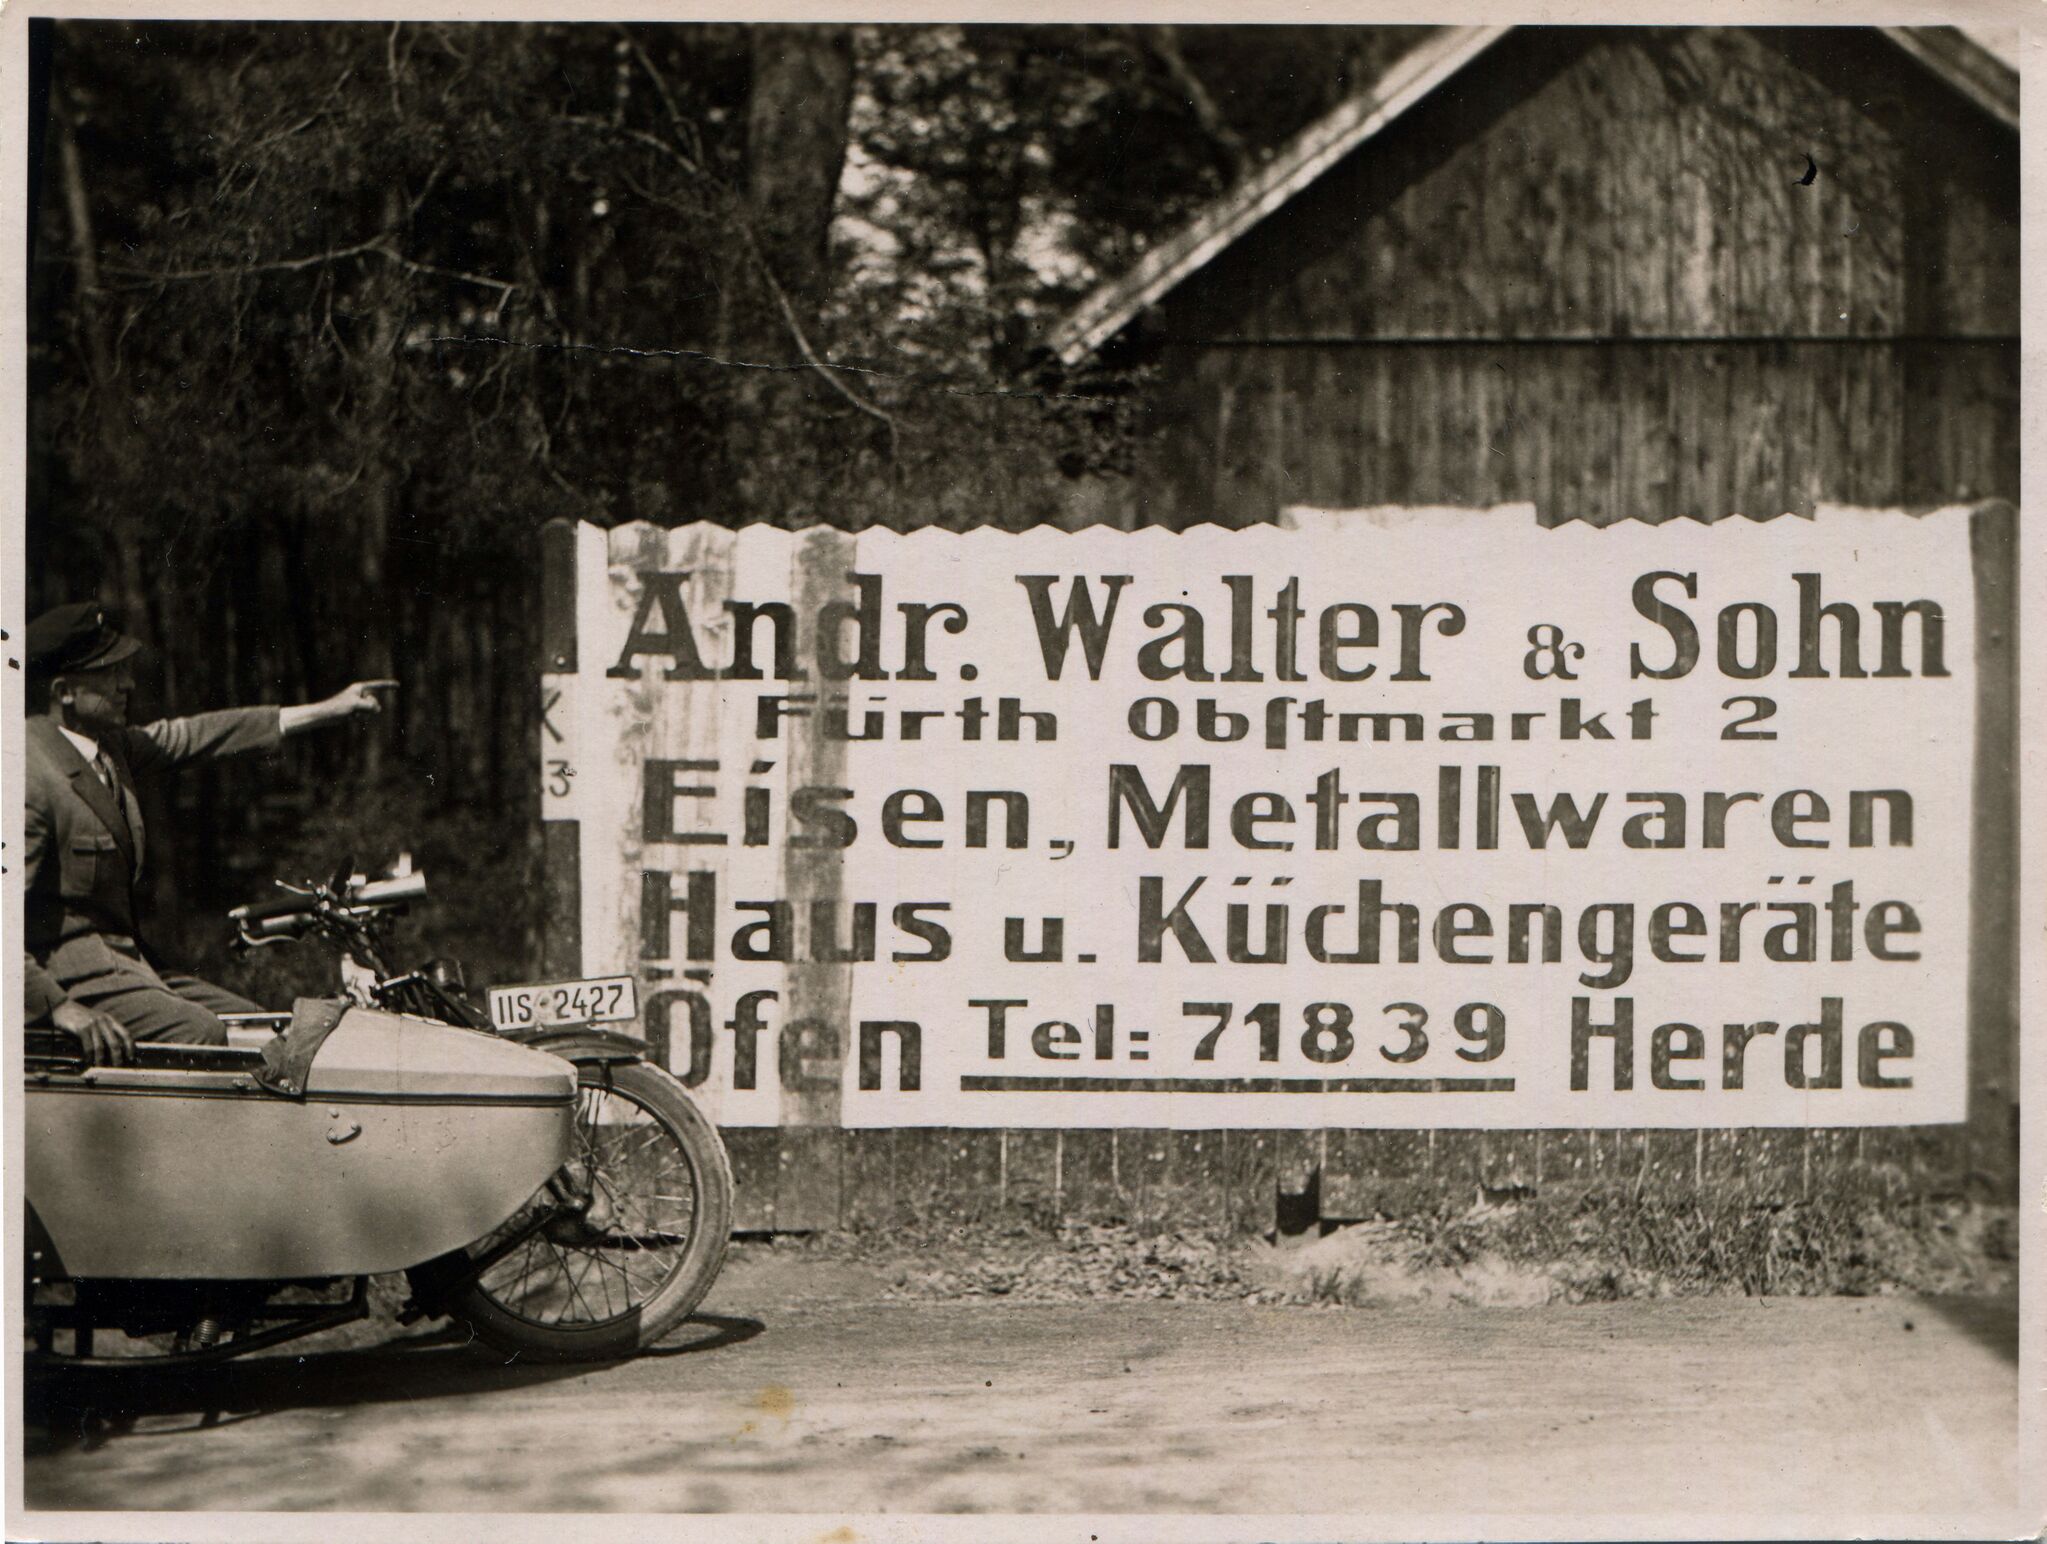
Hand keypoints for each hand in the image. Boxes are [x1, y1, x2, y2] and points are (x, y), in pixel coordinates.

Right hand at [49, 998, 134, 1066]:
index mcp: (110, 1019)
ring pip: (100, 1047)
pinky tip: (88, 1062)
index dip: (130, 1046)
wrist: (62, 1007)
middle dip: (117, 1056)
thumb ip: (106, 1029)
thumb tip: (115, 1047)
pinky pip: (87, 1047)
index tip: (131, 1057)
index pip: (126, 1033)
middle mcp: (103, 1021)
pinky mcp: (81, 1029)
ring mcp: (92, 1025)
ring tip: (101, 1067)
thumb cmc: (81, 1016)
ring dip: (101, 1059)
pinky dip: (89, 1056)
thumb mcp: (98, 1019)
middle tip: (117, 1066)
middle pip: (115, 1042)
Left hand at [282, 681, 398, 736]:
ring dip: (363, 714)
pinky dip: (360, 718)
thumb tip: (377, 709)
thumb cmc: (338, 707)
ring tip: (351, 714)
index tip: (398, 685)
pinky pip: (365, 715)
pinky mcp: (355, 710)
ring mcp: (358, 702)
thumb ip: (370, 705)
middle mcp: (360, 694)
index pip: (378, 685)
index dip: (388, 686)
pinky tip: (350, 718)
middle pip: (375, 701)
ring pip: (371, 710)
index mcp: (359, 688)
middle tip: (355, 710)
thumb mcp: (357, 705)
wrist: (325, 715)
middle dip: (369, 708)